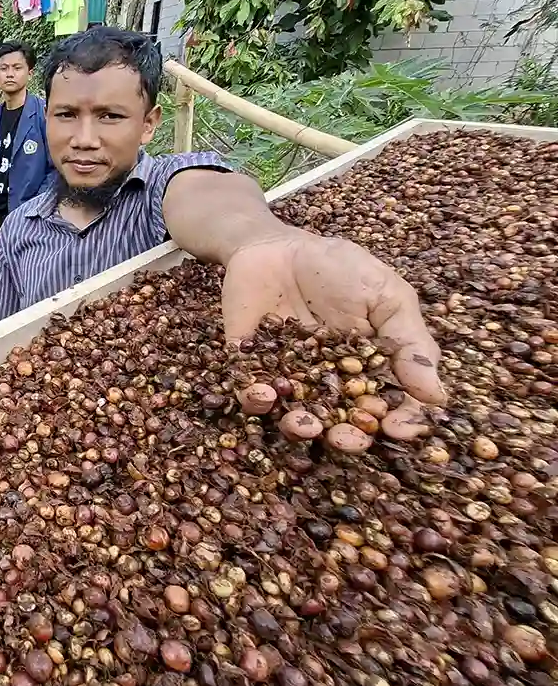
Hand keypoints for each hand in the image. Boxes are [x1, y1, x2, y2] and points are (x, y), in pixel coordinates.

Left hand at [223, 229, 444, 449]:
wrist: (277, 246)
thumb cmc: (340, 268)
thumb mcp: (386, 296)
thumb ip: (409, 343)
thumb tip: (437, 397)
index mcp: (370, 371)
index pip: (390, 406)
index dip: (397, 422)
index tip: (396, 428)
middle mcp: (331, 384)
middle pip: (343, 422)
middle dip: (347, 437)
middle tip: (348, 439)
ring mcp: (289, 378)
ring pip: (297, 416)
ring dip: (302, 427)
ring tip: (307, 425)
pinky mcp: (249, 367)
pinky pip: (251, 392)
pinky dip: (256, 399)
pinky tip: (263, 395)